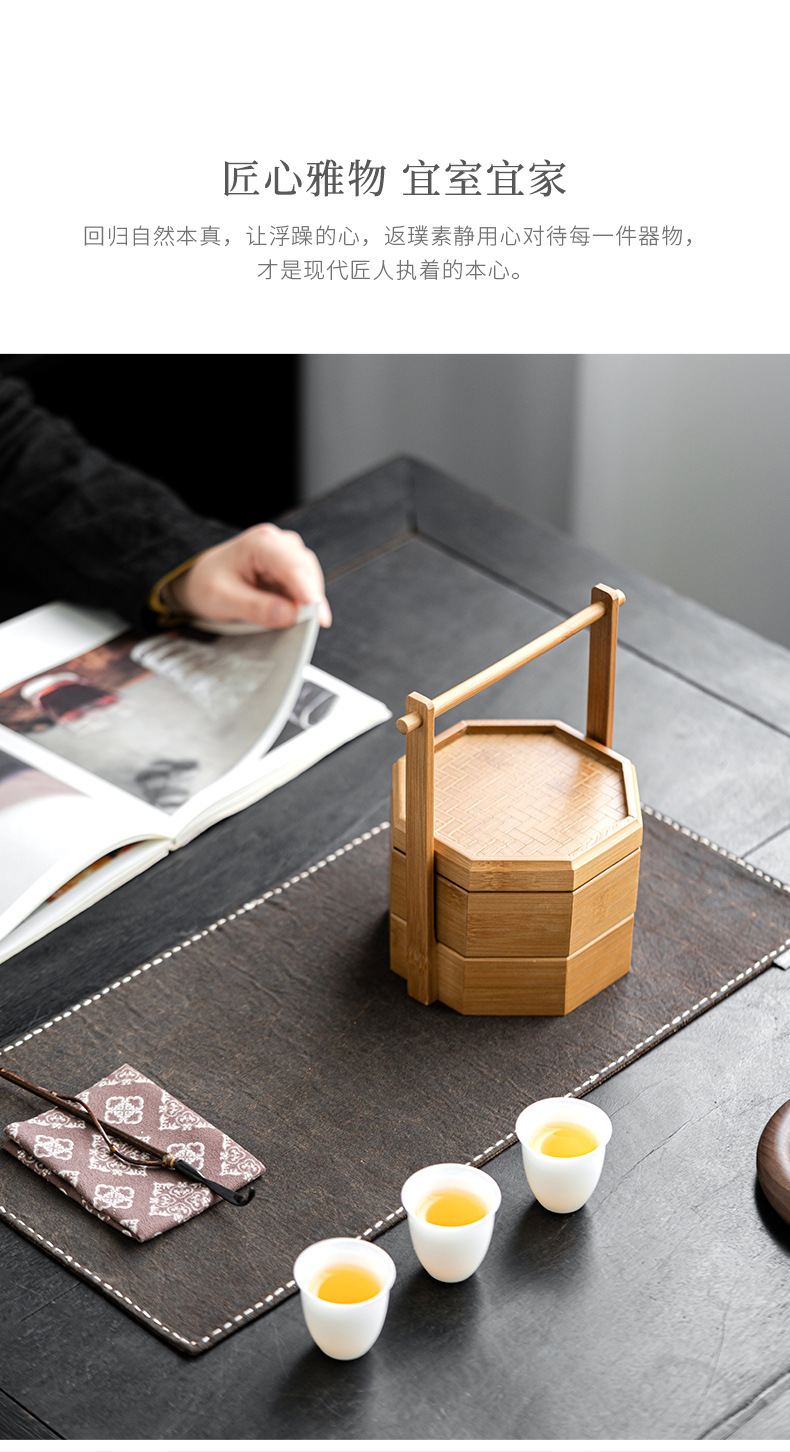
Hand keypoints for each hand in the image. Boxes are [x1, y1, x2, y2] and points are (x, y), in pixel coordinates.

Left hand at [169, 523, 331, 628]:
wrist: (198, 580)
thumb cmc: (207, 584)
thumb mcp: (223, 599)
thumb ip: (255, 608)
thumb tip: (290, 615)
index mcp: (261, 543)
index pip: (292, 567)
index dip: (308, 592)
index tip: (320, 617)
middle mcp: (279, 543)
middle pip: (306, 572)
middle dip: (310, 600)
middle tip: (309, 629)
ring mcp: (286, 556)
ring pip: (309, 580)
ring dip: (308, 603)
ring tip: (300, 626)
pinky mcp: (288, 571)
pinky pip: (304, 588)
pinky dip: (304, 605)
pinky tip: (298, 619)